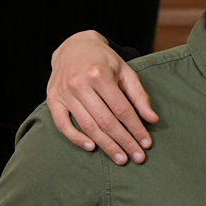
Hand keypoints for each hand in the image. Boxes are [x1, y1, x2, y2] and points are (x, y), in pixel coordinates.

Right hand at [46, 30, 157, 164]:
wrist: (73, 47)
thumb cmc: (103, 61)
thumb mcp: (125, 71)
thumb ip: (139, 95)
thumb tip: (152, 120)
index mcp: (99, 74)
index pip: (122, 109)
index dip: (136, 129)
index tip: (147, 144)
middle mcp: (79, 83)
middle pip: (106, 121)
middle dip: (124, 142)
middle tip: (137, 157)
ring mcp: (64, 92)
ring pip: (88, 126)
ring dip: (106, 145)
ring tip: (121, 158)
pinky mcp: (53, 99)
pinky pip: (62, 125)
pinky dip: (77, 139)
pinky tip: (92, 148)